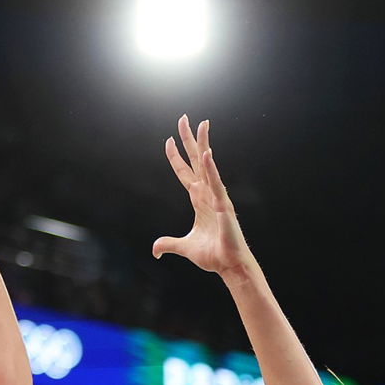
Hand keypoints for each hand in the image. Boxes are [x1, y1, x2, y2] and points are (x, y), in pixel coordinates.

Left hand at [152, 115, 252, 277]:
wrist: (229, 265)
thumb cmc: (213, 255)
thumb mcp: (185, 247)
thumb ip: (169, 244)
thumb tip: (155, 250)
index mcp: (198, 200)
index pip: (184, 173)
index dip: (175, 157)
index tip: (168, 141)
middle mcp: (207, 193)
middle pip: (195, 160)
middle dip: (189, 139)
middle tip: (183, 118)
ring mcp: (216, 197)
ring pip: (208, 165)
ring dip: (203, 144)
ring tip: (201, 124)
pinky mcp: (223, 206)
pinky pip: (216, 184)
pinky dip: (211, 169)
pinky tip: (206, 154)